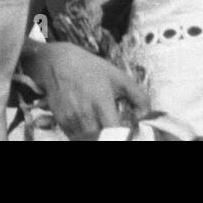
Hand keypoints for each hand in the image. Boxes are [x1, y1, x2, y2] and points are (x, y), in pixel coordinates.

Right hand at [25, 41, 149, 140]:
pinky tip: (90, 127)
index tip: (127, 134)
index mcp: (101, 100)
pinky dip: (85, 137)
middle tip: (115, 132)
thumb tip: (145, 117)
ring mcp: (71, 118)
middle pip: (102, 139)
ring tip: (103, 128)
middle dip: (110, 137)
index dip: (123, 137)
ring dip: (97, 138)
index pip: (114, 132)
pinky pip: (76, 138)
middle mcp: (85, 111)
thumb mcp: (118, 76)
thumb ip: (138, 96)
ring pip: (88, 140)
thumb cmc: (91, 69)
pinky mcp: (61, 121)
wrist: (58, 62)